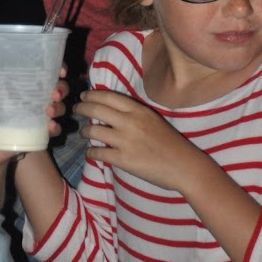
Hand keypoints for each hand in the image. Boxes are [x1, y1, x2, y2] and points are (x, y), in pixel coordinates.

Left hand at [0, 67, 68, 172]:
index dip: (57, 67)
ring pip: (59, 107)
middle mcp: (35, 98)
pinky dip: (55, 127)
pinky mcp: (40, 134)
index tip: (60, 70)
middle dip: (61, 88)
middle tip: (54, 93)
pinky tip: (50, 127)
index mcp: (23, 85)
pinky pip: (54, 129)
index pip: (45, 71)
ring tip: (49, 111)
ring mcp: (39, 116)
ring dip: (58, 107)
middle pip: (58, 88)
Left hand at [76, 86, 198, 190]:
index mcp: (138, 110)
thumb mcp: (153, 119)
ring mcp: (125, 141)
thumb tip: (110, 109)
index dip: (91, 94)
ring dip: (84, 131)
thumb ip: (133, 113)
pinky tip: (91, 152)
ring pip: (93, 131)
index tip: (84, 96)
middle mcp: (129, 122)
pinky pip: (98, 153)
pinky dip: (90, 152)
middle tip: (76, 109)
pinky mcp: (123, 160)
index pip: (107, 96)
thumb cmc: (170, 142)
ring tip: (84, 133)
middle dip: (81, 108)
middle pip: (95, 109)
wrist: (184, 166)